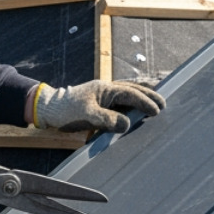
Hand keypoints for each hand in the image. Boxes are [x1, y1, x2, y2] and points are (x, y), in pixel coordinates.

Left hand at [32, 80, 166, 133]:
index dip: (145, 102)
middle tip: (164, 103)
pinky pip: (121, 102)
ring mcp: (104, 96)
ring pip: (128, 93)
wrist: (48, 109)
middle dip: (149, 96)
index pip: (130, 94)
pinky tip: (136, 108)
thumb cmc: (65, 110)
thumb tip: (127, 124)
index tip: (157, 110)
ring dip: (143, 96)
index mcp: (105, 89)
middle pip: (133, 90)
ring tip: (157, 100)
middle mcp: (107, 90)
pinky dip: (132, 103)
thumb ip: (107, 119)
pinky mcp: (100, 104)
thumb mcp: (86, 115)